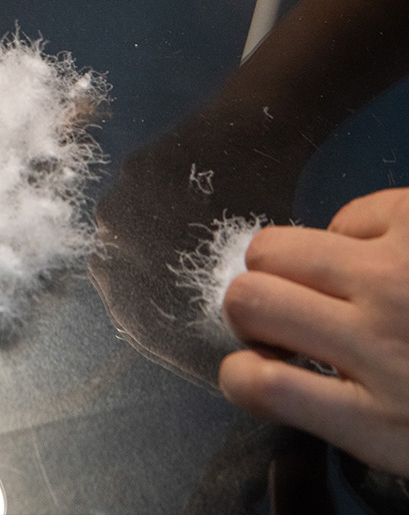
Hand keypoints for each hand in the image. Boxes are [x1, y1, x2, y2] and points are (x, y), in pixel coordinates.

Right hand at [220, 188, 408, 474]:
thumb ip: (351, 414)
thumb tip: (284, 367)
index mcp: (383, 420)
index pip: (254, 386)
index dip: (243, 375)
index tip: (262, 370)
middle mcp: (379, 343)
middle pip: (247, 302)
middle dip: (252, 310)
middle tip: (289, 318)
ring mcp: (398, 276)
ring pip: (273, 247)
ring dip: (284, 265)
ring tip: (327, 279)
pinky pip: (343, 214)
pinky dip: (354, 233)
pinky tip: (391, 257)